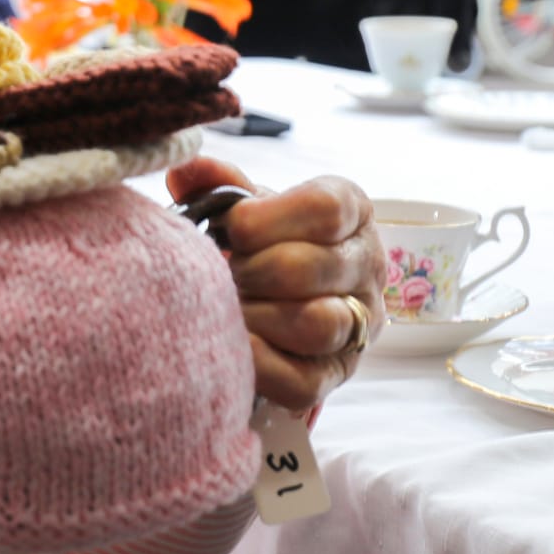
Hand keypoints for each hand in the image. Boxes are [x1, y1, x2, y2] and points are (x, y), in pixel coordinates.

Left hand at [167, 156, 384, 412]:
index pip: (326, 209)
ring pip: (316, 324)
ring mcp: (359, 325)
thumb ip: (220, 186)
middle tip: (220, 272)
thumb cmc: (261, 239)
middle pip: (309, 268)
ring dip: (255, 315)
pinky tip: (231, 344)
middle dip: (249, 270)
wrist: (274, 297)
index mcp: (352, 212)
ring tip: (226, 306)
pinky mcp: (335, 375)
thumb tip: (185, 172)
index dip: (266, 219)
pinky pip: (301, 381)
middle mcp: (368, 266)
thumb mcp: (248, 204)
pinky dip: (256, 364)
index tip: (231, 228)